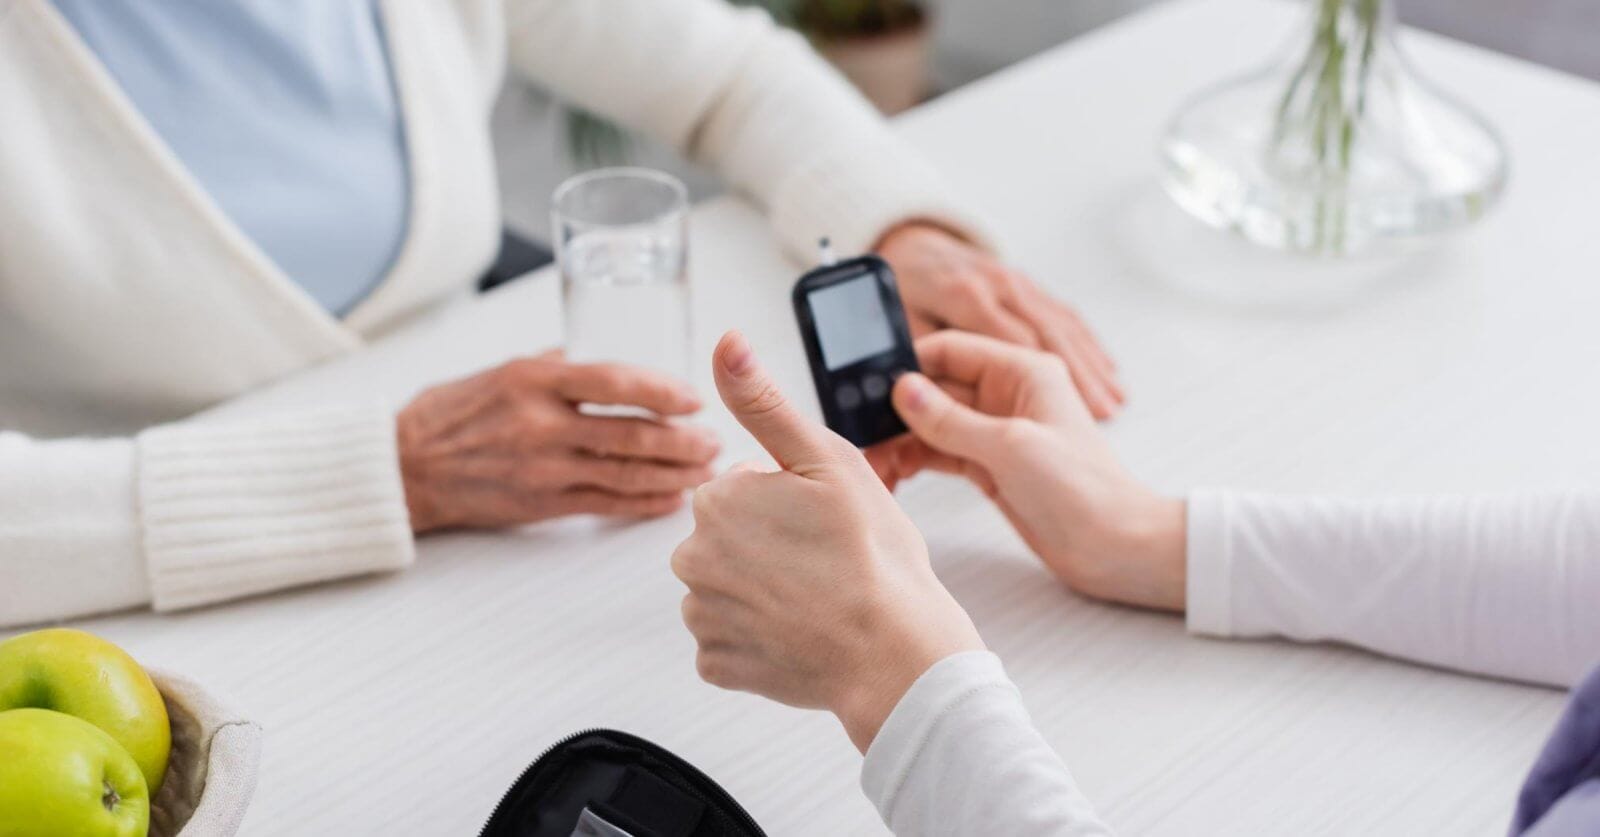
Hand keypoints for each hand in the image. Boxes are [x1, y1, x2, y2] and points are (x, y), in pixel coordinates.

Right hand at [397, 352, 718, 531]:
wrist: (404, 470)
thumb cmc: (448, 415)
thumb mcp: (497, 371)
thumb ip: (551, 365)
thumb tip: (591, 357)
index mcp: (532, 381)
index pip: (613, 382)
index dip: (661, 390)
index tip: (693, 397)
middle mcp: (542, 425)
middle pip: (631, 433)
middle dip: (683, 440)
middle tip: (714, 441)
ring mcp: (543, 468)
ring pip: (626, 473)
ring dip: (675, 473)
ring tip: (706, 470)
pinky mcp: (542, 504)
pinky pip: (606, 504)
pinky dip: (645, 503)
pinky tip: (672, 499)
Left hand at [671, 332, 982, 752]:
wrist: (896, 655)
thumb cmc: (874, 555)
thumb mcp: (828, 460)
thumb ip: (765, 402)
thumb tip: (726, 343)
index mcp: (718, 499)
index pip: (744, 485)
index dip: (790, 498)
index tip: (824, 521)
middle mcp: (693, 555)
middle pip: (730, 536)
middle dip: (768, 542)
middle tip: (825, 560)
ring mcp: (702, 614)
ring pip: (727, 586)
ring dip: (761, 590)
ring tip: (816, 599)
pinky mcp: (716, 663)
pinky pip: (729, 639)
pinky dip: (758, 637)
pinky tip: (799, 633)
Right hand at [867, 332, 1185, 611]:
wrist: (1115, 548)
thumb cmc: (1084, 491)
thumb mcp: (1010, 447)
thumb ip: (951, 419)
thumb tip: (903, 390)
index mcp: (1023, 372)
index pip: (952, 349)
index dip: (909, 365)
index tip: (868, 385)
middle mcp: (1008, 395)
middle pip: (936, 387)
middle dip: (896, 410)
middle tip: (862, 434)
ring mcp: (998, 432)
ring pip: (933, 424)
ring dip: (901, 440)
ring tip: (874, 464)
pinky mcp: (991, 466)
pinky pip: (941, 452)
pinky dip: (915, 461)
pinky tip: (894, 474)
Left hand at [876, 223, 1124, 418]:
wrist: (914, 243)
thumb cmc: (904, 287)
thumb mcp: (901, 319)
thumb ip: (913, 353)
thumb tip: (917, 395)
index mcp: (966, 295)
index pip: (1012, 341)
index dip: (1039, 375)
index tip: (1066, 406)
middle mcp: (1000, 286)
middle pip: (1048, 334)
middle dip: (1080, 373)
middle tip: (1106, 411)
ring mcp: (1019, 284)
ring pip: (1062, 326)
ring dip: (1091, 363)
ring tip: (1116, 400)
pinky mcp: (1029, 287)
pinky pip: (1063, 316)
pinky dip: (1087, 344)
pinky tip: (1107, 369)